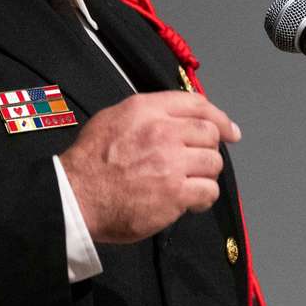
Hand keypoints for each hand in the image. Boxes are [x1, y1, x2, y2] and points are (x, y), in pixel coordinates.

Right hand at [58, 90, 240, 243]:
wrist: (76, 195)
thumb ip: (146, 113)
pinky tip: (190, 201)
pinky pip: (208, 191)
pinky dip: (203, 197)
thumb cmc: (89, 161)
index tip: (230, 130)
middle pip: (210, 134)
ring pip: (213, 163)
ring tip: (190, 183)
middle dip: (209, 149)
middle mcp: (163, 131)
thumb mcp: (113, 118)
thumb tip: (173, 118)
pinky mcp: (176, 193)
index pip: (196, 104)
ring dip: (205, 174)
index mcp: (146, 109)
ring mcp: (171, 162)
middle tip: (199, 162)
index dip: (219, 118)